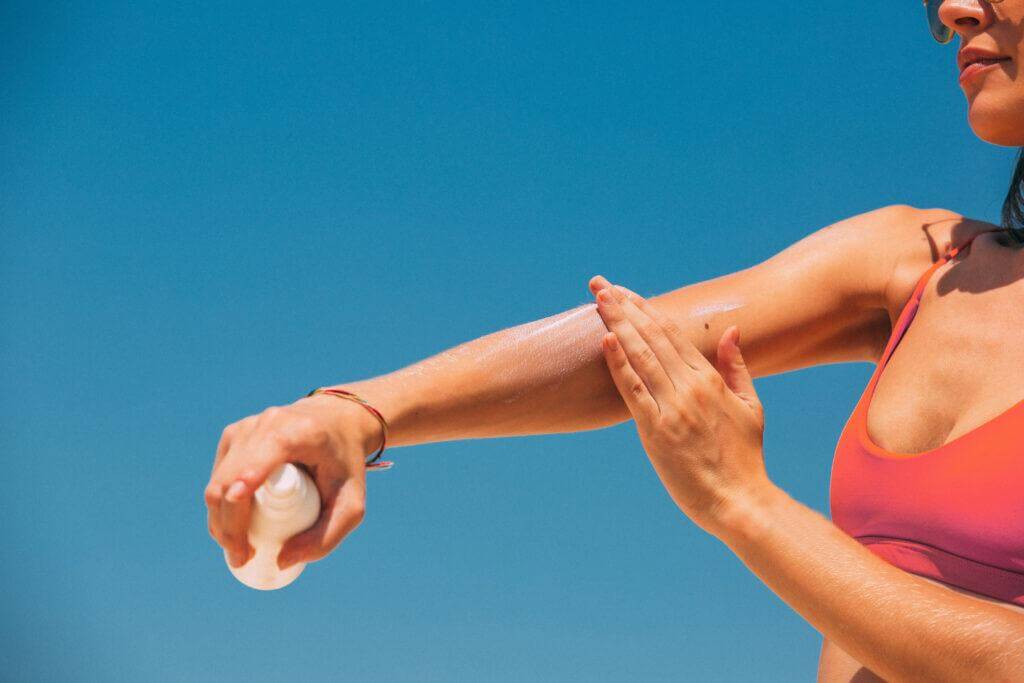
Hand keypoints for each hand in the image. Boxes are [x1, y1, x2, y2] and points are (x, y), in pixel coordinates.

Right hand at [205, 391, 381, 569]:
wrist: (338, 422)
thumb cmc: (346, 464)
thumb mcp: (351, 504)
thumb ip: (327, 537)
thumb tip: (281, 561)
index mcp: (297, 432)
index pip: (258, 461)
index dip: (242, 491)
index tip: (238, 528)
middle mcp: (266, 424)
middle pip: (230, 480)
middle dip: (228, 526)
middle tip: (242, 557)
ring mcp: (245, 427)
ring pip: (218, 480)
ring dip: (220, 519)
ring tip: (238, 548)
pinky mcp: (233, 434)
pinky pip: (219, 475)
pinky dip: (221, 504)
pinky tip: (233, 525)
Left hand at [588, 275, 773, 535]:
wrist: (739, 500)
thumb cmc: (745, 457)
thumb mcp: (750, 406)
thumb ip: (736, 367)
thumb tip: (732, 331)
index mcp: (709, 380)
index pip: (672, 333)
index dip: (645, 308)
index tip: (624, 291)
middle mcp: (689, 387)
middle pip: (652, 336)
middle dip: (624, 306)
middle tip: (599, 284)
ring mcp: (672, 408)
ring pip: (640, 355)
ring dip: (618, 323)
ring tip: (598, 298)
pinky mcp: (656, 431)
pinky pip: (633, 391)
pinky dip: (619, 363)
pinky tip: (606, 339)